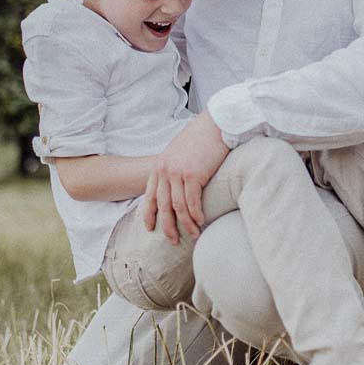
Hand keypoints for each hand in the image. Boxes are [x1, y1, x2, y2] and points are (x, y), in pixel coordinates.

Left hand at [143, 111, 229, 244]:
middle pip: (163, 206)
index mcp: (160, 166)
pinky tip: (202, 221)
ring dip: (186, 224)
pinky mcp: (193, 174)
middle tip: (173, 240)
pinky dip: (196, 214)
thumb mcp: (180, 152)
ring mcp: (178, 173)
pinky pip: (192, 202)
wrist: (214, 124)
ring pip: (178, 207)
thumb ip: (174, 168)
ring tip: (194, 235)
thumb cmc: (201, 137)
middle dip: (167, 226)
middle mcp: (165, 171)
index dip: (149, 214)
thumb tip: (179, 184)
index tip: (150, 228)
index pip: (150, 195)